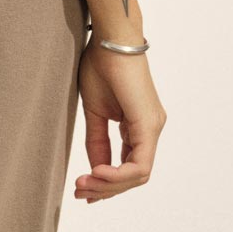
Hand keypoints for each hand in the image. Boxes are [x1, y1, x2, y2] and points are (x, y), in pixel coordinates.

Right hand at [75, 45, 163, 202]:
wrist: (109, 40)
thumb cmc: (101, 66)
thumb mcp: (95, 112)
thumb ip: (98, 142)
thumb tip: (95, 169)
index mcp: (139, 127)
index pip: (128, 167)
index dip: (106, 183)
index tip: (81, 186)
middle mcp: (151, 129)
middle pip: (133, 177)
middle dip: (105, 189)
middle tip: (79, 191)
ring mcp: (153, 127)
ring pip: (138, 175)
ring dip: (109, 185)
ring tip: (83, 183)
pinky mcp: (149, 124)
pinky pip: (139, 164)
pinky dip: (117, 175)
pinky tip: (97, 172)